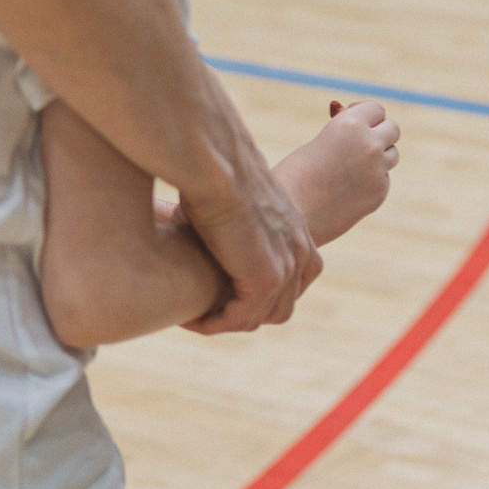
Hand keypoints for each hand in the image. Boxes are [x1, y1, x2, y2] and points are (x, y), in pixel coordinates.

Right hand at [180, 160, 319, 333]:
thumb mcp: (232, 205)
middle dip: (242, 315)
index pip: (291, 285)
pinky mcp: (266, 279)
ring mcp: (287, 267)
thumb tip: (206, 232)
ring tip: (191, 318)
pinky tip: (187, 318)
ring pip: (257, 317)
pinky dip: (213, 324)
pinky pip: (239, 319)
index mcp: (298, 233)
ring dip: (223, 323)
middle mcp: (301, 252)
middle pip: (278, 308)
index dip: (258, 299)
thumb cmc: (212, 174)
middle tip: (205, 313)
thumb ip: (231, 227)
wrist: (216, 165)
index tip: (223, 299)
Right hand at [276, 99, 401, 245]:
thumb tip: (354, 113)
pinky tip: (347, 191)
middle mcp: (369, 144)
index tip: (353, 125)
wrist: (290, 216)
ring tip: (348, 169)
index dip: (366, 117)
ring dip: (378, 158)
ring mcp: (377, 170)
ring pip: (392, 155)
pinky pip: (383, 179)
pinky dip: (371, 182)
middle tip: (358, 145)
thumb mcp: (319, 142)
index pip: (377, 109)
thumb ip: (344, 130)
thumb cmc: (295, 175)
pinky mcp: (380, 193)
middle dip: (379, 134)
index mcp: (350, 123)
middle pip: (392, 129)